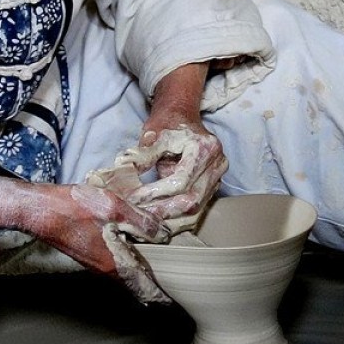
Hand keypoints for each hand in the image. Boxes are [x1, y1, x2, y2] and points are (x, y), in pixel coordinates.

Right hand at [0, 174, 171, 303]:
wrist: (37, 210)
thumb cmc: (73, 208)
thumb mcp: (114, 208)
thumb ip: (142, 221)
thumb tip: (165, 234)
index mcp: (115, 263)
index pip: (146, 288)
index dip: (164, 295)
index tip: (179, 298)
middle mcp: (106, 269)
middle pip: (137, 284)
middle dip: (156, 285)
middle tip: (175, 282)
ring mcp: (95, 263)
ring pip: (126, 275)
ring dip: (143, 274)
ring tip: (160, 269)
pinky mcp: (88, 254)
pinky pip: (116, 264)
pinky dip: (130, 263)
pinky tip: (135, 251)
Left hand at [112, 62, 228, 232]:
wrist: (183, 118)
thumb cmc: (168, 124)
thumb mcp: (152, 134)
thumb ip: (143, 154)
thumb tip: (125, 170)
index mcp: (205, 148)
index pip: (181, 181)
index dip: (156, 193)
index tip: (135, 198)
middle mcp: (217, 164)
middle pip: (192, 200)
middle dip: (162, 212)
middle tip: (138, 217)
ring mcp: (218, 178)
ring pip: (196, 211)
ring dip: (170, 221)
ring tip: (146, 224)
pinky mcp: (212, 188)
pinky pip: (197, 211)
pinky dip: (177, 219)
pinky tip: (159, 223)